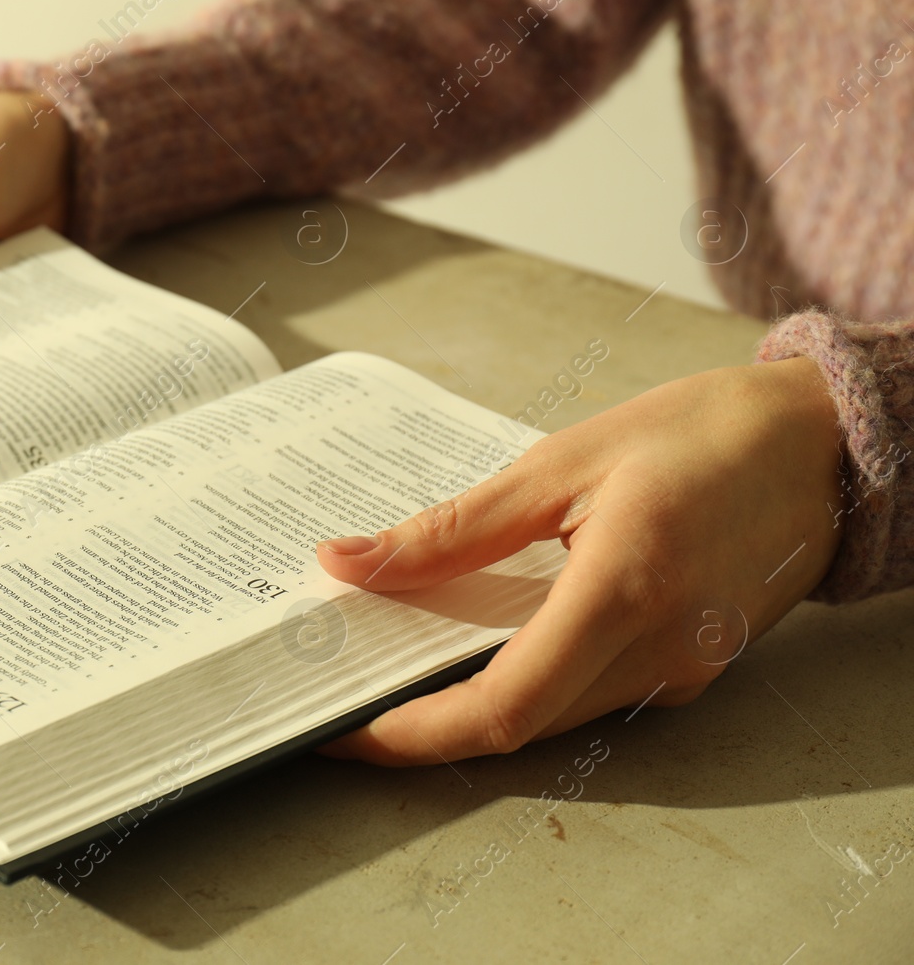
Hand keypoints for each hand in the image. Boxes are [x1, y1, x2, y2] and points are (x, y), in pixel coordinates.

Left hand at [314, 357, 844, 764]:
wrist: (822, 442)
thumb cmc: (700, 433)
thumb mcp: (559, 463)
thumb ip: (451, 528)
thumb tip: (348, 561)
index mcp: (624, 592)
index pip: (502, 705)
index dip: (413, 731)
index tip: (342, 727)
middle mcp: (660, 652)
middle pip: (519, 723)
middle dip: (424, 725)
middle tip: (342, 696)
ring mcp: (681, 669)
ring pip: (551, 716)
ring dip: (469, 706)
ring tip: (389, 668)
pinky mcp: (689, 666)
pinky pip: (588, 694)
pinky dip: (521, 682)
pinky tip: (472, 645)